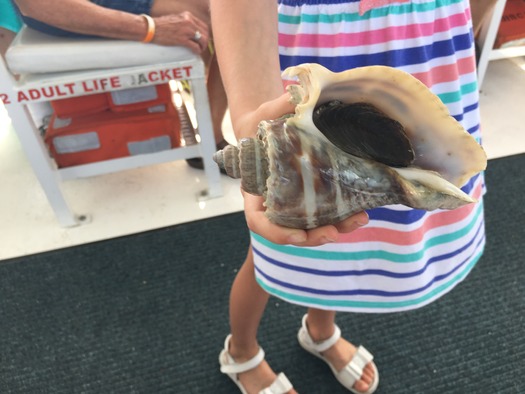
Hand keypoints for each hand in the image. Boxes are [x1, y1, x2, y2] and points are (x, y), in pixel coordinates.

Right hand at [151, 11, 208, 53]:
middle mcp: (189, 22)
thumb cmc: (160, 25)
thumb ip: (183, 22)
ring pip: (202, 39)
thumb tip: (189, 31)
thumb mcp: (175, 19)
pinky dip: (198, 50)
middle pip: (205, 33)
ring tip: (200, 50)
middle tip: (202, 46)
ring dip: (203, 46)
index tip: (203, 39)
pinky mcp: (182, 39)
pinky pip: (195, 46)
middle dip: (205, 41)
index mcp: (188, 16)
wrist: (151, 28)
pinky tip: (197, 52)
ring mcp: (186, 30)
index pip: (203, 25)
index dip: (205, 33)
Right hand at [236, 93, 368, 245]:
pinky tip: (363, 206)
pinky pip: (327, 211)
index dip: (277, 233)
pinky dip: (344, 212)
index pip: (259, 221)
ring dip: (337, 227)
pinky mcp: (314, 196)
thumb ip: (278, 106)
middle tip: (335, 232)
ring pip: (314, 225)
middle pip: (292, 231)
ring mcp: (295, 202)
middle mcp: (276, 202)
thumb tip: (298, 91)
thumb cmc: (261, 124)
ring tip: (360, 218)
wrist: (270, 126)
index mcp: (257, 190)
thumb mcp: (264, 114)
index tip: (298, 235)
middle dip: (315, 236)